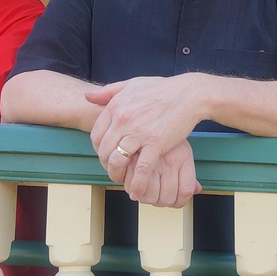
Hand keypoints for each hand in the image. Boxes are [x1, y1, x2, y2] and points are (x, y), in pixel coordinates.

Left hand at [87, 75, 204, 200]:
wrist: (189, 94)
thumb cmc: (163, 89)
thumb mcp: (132, 84)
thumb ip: (108, 92)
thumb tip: (87, 97)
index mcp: (116, 107)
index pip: (96, 135)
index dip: (99, 150)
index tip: (107, 156)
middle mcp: (123, 120)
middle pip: (104, 151)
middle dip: (106, 165)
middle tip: (115, 171)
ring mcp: (138, 133)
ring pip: (117, 161)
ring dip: (117, 175)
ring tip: (123, 181)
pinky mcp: (155, 143)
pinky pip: (141, 168)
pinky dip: (137, 183)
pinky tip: (137, 191)